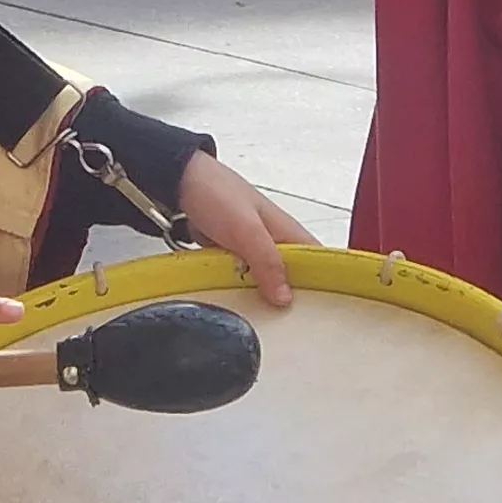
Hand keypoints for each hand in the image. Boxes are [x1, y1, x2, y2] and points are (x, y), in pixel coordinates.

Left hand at [171, 154, 312, 306]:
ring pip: (264, 282)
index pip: (319, 263)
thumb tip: (285, 297)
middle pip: (292, 279)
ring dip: (257, 295)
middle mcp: (274, 242)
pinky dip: (235, 287)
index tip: (318, 311)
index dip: (324, 286)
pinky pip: (240, 279)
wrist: (178, 182)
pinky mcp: (230, 255)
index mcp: (288, 232)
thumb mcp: (247, 230)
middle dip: (286, 299)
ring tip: (255, 313)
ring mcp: (251, 250)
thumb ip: (268, 261)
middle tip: (281, 320)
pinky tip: (231, 297)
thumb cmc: (215, 192)